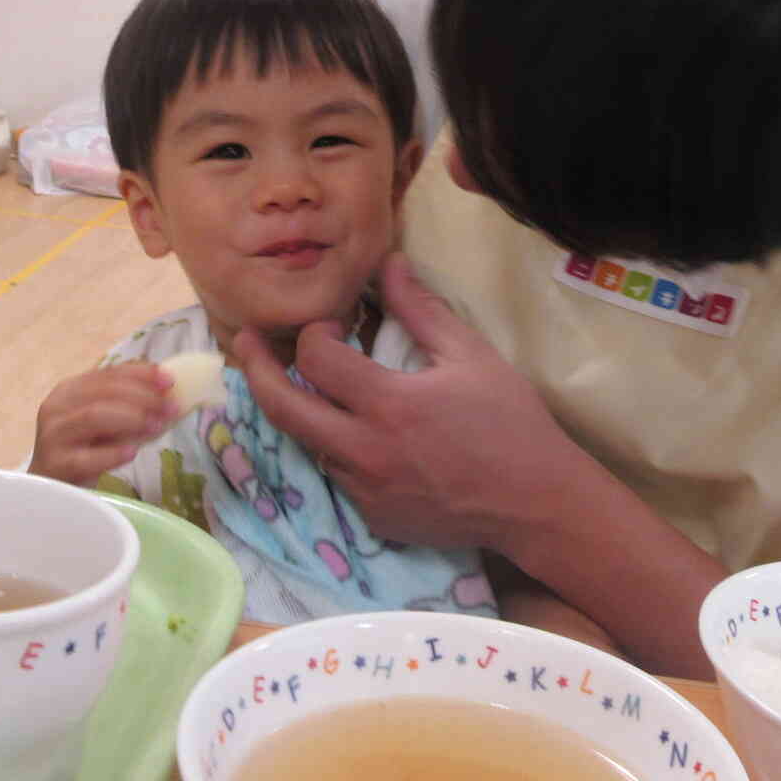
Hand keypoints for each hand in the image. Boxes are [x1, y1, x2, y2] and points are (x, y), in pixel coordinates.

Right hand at [27, 362, 176, 486]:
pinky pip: (86, 457)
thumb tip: (169, 392)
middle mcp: (57, 407)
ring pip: (94, 416)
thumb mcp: (104, 421)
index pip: (109, 374)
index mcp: (70, 390)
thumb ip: (128, 404)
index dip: (142, 374)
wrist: (52, 487)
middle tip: (170, 407)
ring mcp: (53, 436)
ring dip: (132, 419)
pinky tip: (133, 452)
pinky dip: (112, 453)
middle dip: (143, 396)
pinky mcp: (55, 465)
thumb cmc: (83, 449)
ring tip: (157, 427)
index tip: (170, 380)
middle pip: (104, 392)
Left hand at [235, 251, 589, 550]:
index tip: (334, 325)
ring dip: (304, 410)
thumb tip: (388, 262)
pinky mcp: (373, 518)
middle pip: (281, 408)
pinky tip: (358, 431)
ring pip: (308, 443)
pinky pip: (338, 475)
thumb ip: (421, 309)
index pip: (317, 359)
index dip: (315, 332)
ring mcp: (364, 490)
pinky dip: (337, 447)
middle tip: (244, 341)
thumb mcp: (470, 355)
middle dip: (255, 369)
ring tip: (308, 383)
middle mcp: (364, 451)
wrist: (535, 503)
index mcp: (387, 404)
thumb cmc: (510, 422)